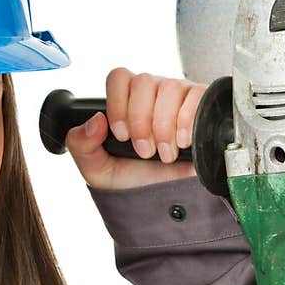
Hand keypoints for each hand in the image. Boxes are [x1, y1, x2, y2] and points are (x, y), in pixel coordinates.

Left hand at [64, 67, 205, 190]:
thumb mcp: (97, 169)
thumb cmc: (135, 184)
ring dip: (164, 126)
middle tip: (144, 150)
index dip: (118, 104)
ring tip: (165, 154)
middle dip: (141, 120)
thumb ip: (81, 144)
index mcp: (127, 101)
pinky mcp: (203, 108)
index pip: (119, 77)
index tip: (121, 135)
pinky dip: (187, 121)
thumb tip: (95, 120)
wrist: (167, 206)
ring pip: (170, 88)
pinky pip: (196, 96)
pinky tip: (183, 143)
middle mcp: (153, 94)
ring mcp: (179, 98)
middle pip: (144, 81)